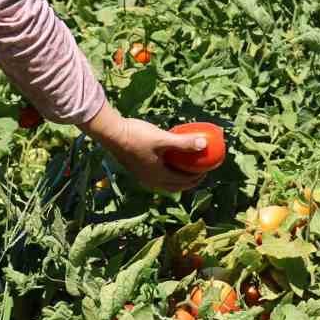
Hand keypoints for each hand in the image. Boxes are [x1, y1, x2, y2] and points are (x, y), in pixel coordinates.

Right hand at [79, 102, 207, 193]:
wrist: (111, 134)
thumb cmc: (137, 136)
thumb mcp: (163, 138)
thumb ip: (183, 143)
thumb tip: (204, 144)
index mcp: (159, 176)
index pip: (184, 181)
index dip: (198, 176)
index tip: (208, 168)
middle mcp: (151, 180)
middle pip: (176, 186)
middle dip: (190, 180)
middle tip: (200, 170)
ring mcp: (143, 176)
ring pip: (165, 182)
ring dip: (177, 177)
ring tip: (185, 166)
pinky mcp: (137, 169)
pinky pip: (157, 175)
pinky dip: (167, 172)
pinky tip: (168, 158)